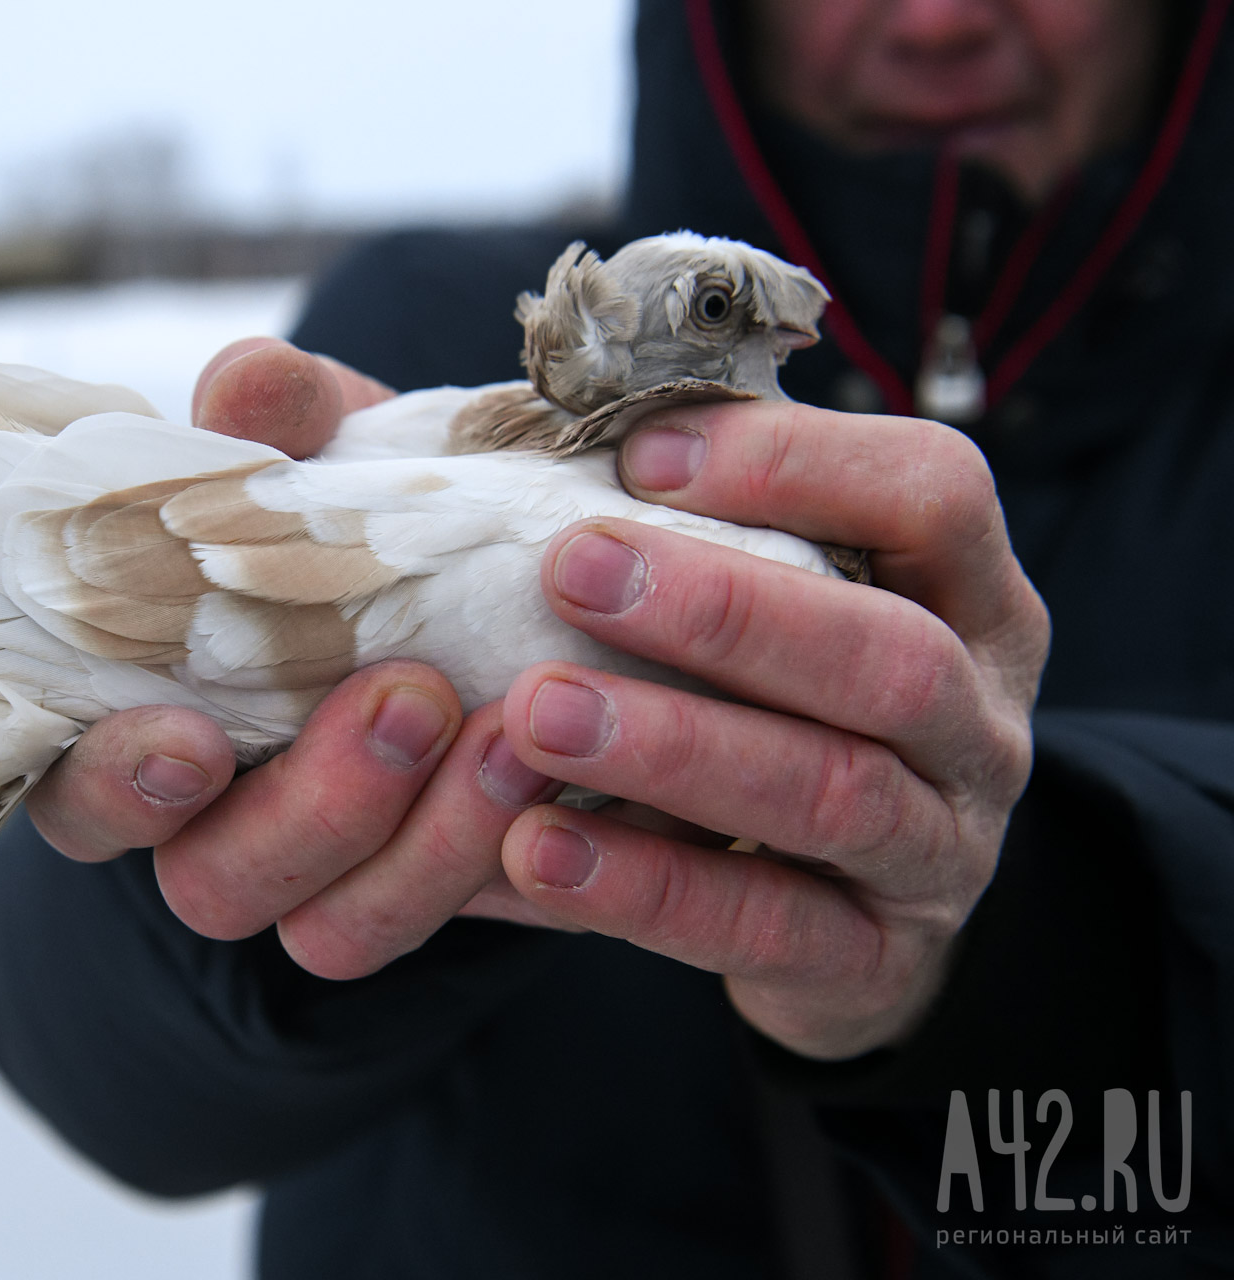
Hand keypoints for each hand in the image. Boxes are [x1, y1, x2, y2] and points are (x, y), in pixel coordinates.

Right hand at [26, 339, 560, 978]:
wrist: (465, 549)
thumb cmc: (338, 497)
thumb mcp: (313, 442)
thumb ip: (274, 417)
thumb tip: (251, 388)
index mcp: (136, 722)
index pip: (83, 795)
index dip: (124, 786)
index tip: (195, 738)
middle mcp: (211, 824)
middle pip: (216, 884)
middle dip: (317, 808)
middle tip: (411, 696)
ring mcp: (321, 871)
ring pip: (335, 930)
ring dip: (425, 845)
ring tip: (513, 736)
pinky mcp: (421, 886)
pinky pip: (443, 920)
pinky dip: (493, 857)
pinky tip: (551, 772)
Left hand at [488, 401, 1049, 1058]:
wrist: (857, 911)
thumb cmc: (788, 710)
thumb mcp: (788, 611)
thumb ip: (711, 531)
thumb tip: (554, 433)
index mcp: (967, 598)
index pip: (936, 492)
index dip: (797, 461)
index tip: (637, 458)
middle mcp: (978, 721)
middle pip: (888, 654)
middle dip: (727, 610)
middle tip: (569, 570)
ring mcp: (939, 850)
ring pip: (830, 794)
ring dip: (675, 748)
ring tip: (535, 716)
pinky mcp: (871, 960)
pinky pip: (763, 928)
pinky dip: (645, 889)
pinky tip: (536, 850)